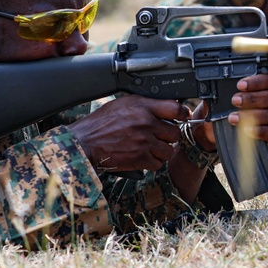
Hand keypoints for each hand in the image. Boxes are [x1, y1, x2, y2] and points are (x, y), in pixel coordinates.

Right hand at [68, 95, 184, 171]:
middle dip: (168, 135)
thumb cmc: (99, 124)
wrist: (84, 144)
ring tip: (151, 148)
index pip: (175, 108)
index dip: (182, 113)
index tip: (183, 116)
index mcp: (142, 107)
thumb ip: (144, 104)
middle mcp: (146, 123)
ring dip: (162, 150)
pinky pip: (158, 163)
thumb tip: (162, 106)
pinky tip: (144, 157)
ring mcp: (144, 142)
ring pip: (170, 150)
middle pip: (175, 132)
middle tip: (159, 136)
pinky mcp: (140, 158)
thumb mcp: (121, 104)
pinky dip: (153, 162)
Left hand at [222, 73, 267, 143]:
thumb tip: (217, 84)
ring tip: (233, 117)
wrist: (221, 125)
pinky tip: (247, 130)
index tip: (240, 85)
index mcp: (266, 86)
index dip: (257, 82)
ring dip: (253, 116)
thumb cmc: (227, 105)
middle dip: (253, 98)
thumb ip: (226, 87)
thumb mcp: (224, 93)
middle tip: (235, 100)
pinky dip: (260, 131)